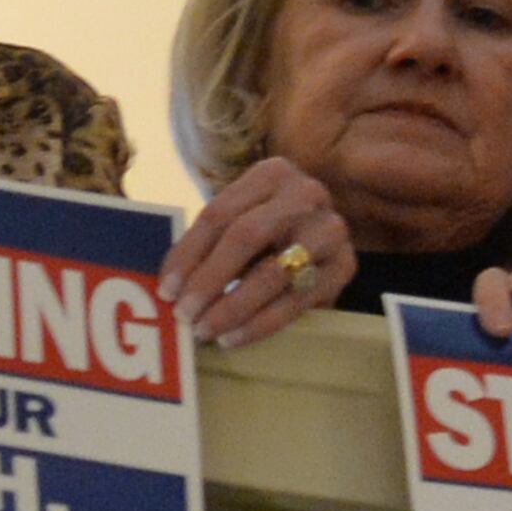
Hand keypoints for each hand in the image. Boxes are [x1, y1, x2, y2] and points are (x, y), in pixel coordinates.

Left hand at [159, 155, 355, 347]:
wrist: (325, 237)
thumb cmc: (269, 229)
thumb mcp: (243, 219)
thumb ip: (210, 242)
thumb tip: (169, 287)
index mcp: (271, 173)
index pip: (219, 213)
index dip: (188, 253)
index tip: (166, 290)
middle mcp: (305, 194)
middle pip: (246, 236)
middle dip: (209, 280)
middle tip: (184, 314)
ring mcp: (330, 230)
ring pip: (272, 273)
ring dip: (232, 307)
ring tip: (205, 330)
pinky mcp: (345, 267)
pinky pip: (295, 302)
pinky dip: (260, 324)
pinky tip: (234, 337)